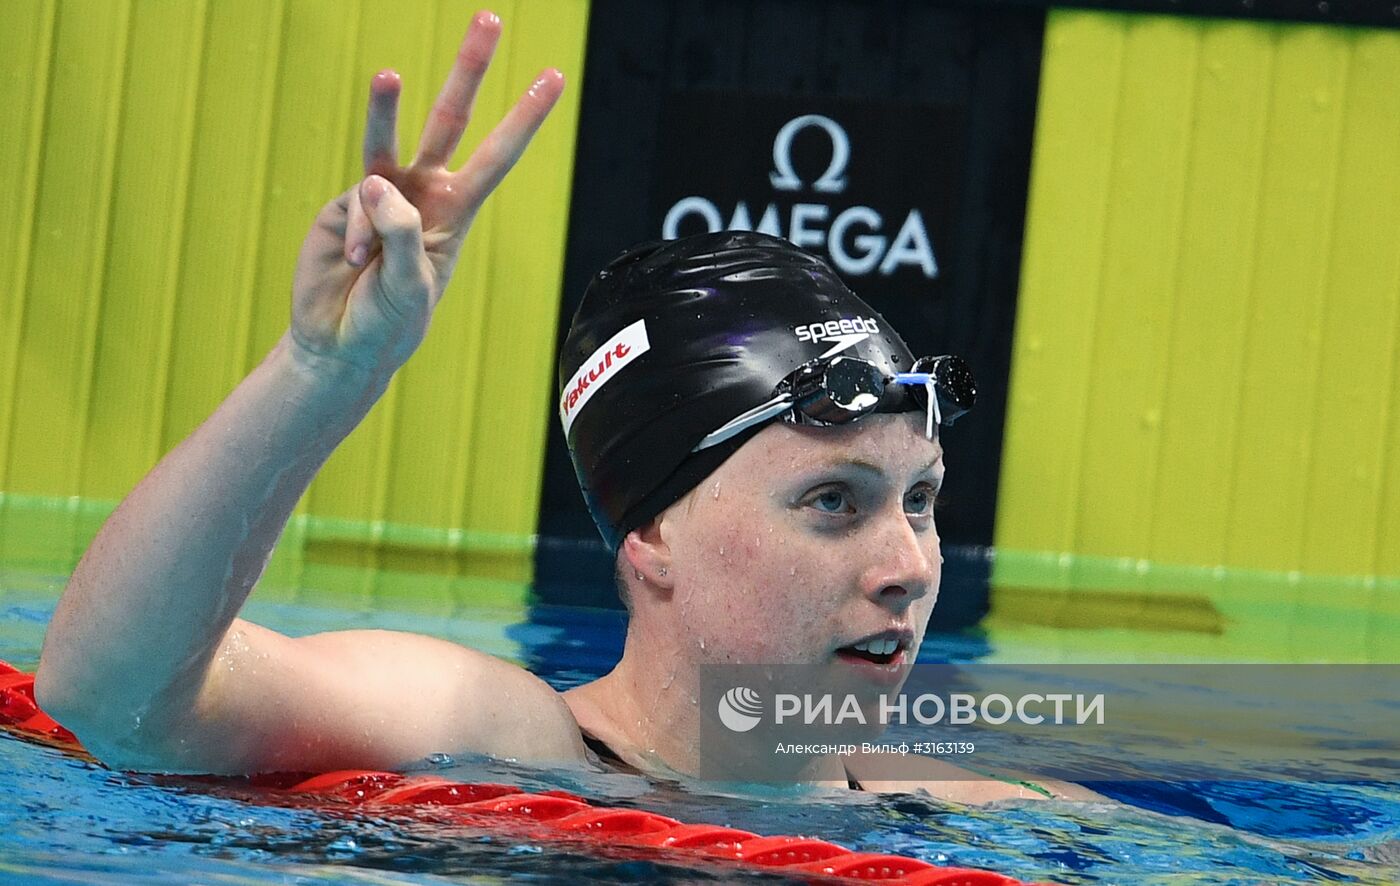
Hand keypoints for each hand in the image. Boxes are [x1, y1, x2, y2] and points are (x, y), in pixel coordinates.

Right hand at [288, 11, 562, 374]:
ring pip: (388, 135)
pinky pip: (357, 206)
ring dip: (387, 103)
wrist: (339, 343)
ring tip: (390, 76)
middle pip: (450, 119)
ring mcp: (380, 193)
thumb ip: (401, 233)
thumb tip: (375, 181)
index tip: (553, 78)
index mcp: (456, 211)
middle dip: (469, 69)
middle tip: (489, 18)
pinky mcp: (345, 203)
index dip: (524, 116)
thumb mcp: (411, 287)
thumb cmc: (388, 322)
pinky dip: (360, 235)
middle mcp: (422, 192)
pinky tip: (356, 264)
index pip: (498, 155)